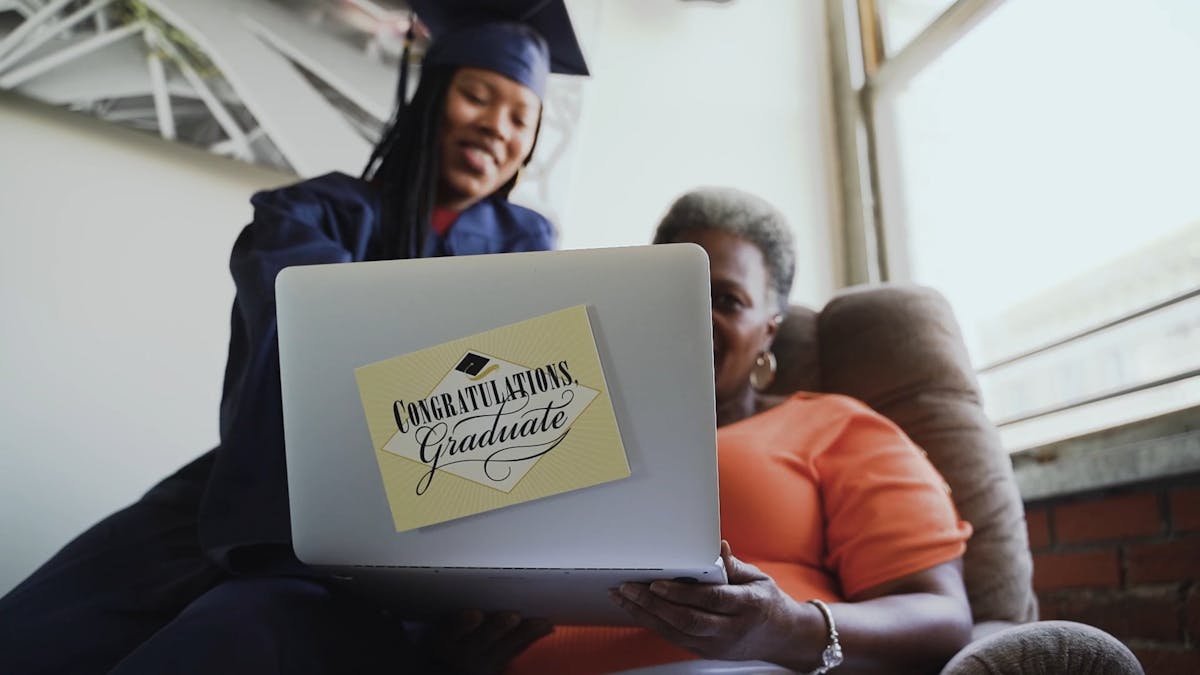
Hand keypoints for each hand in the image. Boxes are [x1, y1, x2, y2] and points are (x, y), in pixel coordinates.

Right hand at [429, 609, 553, 674]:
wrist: (452, 664)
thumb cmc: (447, 634)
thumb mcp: (443, 625)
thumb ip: (456, 611)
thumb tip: (475, 577)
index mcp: (445, 638)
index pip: (451, 630)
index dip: (462, 623)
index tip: (475, 614)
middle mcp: (464, 652)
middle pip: (482, 640)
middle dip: (499, 628)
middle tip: (513, 616)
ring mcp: (483, 662)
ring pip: (506, 648)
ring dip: (525, 634)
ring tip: (542, 621)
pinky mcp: (500, 666)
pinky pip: (518, 652)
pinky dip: (532, 639)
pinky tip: (547, 627)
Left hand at [609, 540, 804, 662]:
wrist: (782, 637)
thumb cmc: (767, 601)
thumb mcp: (758, 578)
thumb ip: (733, 565)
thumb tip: (717, 546)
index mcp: (747, 606)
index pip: (711, 600)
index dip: (682, 593)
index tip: (657, 582)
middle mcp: (731, 630)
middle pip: (687, 620)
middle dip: (653, 604)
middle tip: (628, 588)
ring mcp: (717, 645)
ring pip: (676, 633)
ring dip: (645, 615)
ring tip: (622, 597)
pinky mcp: (706, 651)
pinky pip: (674, 638)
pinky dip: (652, 623)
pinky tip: (635, 610)